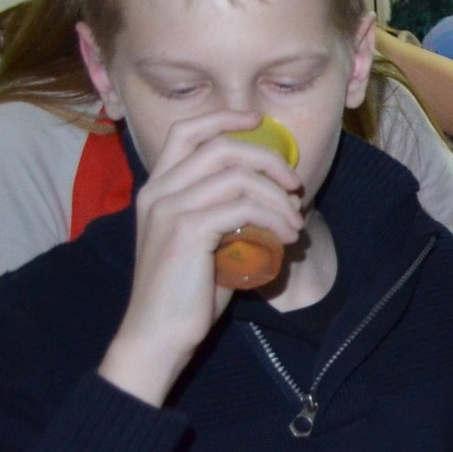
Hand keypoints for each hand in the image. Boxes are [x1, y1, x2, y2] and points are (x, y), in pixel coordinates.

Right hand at [96, 109, 304, 406]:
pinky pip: (243, 208)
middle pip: (221, 147)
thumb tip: (274, 199)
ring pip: (237, 177)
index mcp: (156, 188)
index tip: (259, 121)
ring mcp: (169, 210)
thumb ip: (224, 213)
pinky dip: (275, 218)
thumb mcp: (204, 242)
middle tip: (296, 185)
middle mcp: (157, 191)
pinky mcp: (187, 233)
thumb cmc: (186, 292)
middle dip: (268, 160)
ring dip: (278, 197)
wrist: (157, 334)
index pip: (186, 131)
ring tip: (295, 223)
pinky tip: (287, 237)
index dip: (224, 117)